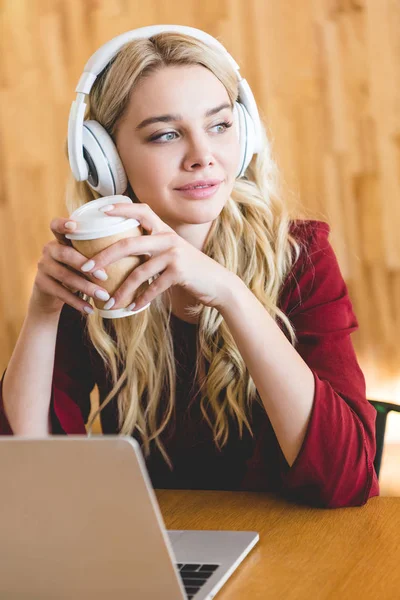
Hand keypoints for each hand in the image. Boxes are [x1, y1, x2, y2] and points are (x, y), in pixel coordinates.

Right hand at [29, 217, 112, 316]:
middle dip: (86, 266)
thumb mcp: (84, 260)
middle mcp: (49, 249)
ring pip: (64, 275)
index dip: (63, 224)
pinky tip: (90, 309)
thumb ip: (97, 254)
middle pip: (65, 254)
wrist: (53, 295)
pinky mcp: (41, 284)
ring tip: (103, 296)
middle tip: (105, 277)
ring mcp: (43, 266)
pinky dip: (77, 302)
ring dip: (86, 287)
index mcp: (60, 239)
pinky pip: (60, 293)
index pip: (56, 226)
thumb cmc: (77, 272)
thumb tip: (132, 253)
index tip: (74, 226)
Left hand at [79, 202, 237, 312]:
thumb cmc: (190, 270)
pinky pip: (153, 287)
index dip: (121, 208)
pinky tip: (132, 308)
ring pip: (138, 271)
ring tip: (109, 302)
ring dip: (121, 289)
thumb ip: (153, 249)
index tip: (102, 210)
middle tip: (86, 267)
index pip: (141, 211)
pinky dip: (141, 300)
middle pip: (129, 244)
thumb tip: (124, 253)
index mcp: (164, 230)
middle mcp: (168, 238)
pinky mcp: (179, 271)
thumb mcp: (172, 253)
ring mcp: (174, 254)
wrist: (218, 284)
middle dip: (104, 256)